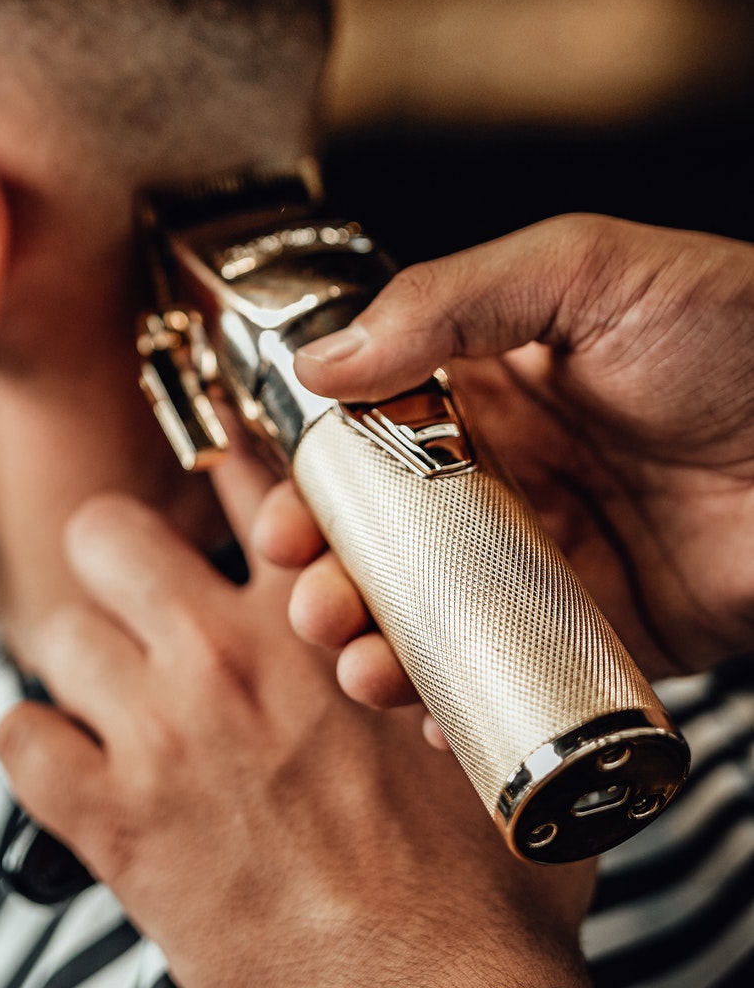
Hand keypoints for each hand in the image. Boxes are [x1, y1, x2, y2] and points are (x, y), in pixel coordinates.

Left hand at [0, 433, 740, 987]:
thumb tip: (447, 648)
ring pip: (55, 632)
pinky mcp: (113, 824)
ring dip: (80, 669)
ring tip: (115, 710)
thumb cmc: (482, 896)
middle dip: (116, 561)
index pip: (251, 485)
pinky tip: (74, 775)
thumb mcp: (481, 737)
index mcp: (321, 620)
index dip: (229, 483)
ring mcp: (162, 734)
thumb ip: (446, 666)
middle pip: (108, 532)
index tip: (221, 505)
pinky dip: (35, 752)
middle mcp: (227, 656)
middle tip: (138, 607)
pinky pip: (15, 741)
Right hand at [268, 214, 753, 712]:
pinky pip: (519, 676)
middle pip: (389, 537)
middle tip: (311, 601)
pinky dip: (464, 706)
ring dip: (380, 646)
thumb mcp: (587, 271)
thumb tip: (323, 358)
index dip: (316, 480)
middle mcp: (516, 472)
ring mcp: (559, 557)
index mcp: (495, 382)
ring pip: (439, 614)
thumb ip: (450, 300)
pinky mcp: (610, 632)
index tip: (280, 514)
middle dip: (332, 577)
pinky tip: (433, 716)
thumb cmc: (742, 335)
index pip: (372, 435)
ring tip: (361, 665)